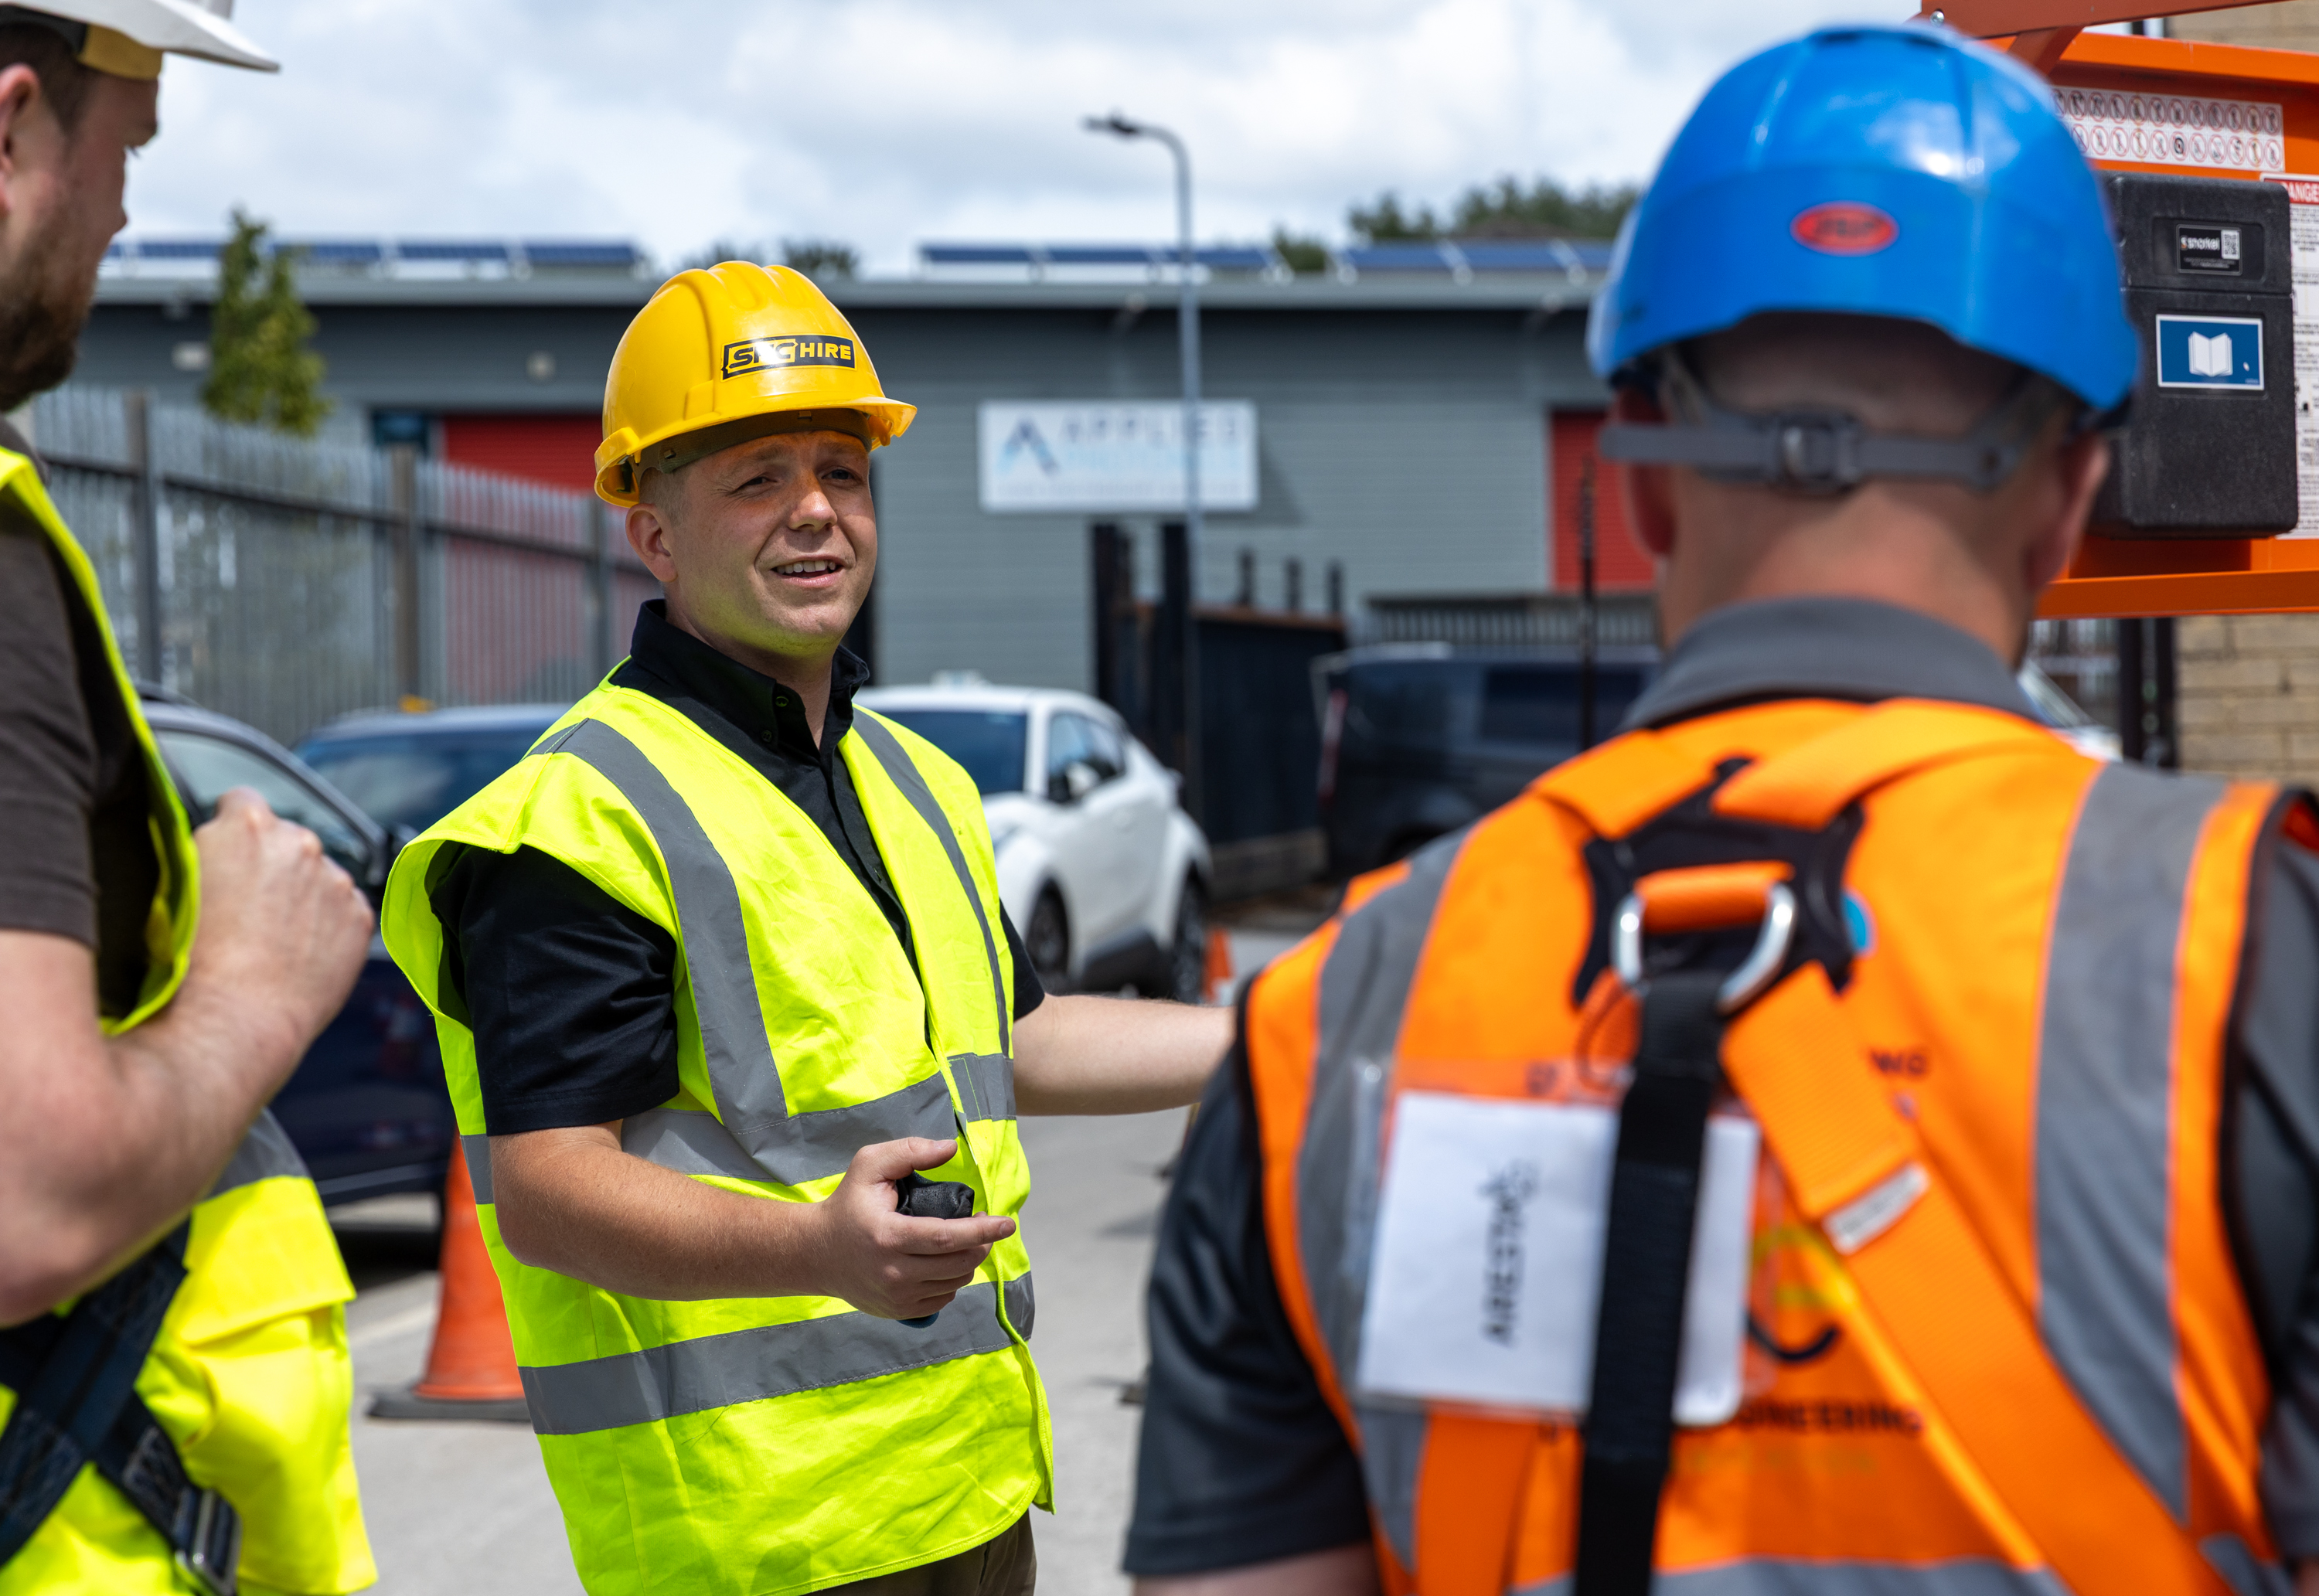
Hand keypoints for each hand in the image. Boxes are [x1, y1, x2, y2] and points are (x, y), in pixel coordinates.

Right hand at [184, 788, 372, 1085]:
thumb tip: (212, 847)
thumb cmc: (189, 961)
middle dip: (270, 862)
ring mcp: (335, 879)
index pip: (242, 802)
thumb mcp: (173, 887)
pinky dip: (328, 924)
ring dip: (302, 893)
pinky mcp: (359, 917)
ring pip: (318, 875)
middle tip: (249, 906)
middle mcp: (299, 842)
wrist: (234, 1017)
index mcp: (247, 825)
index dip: (231, 828)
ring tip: (274, 938)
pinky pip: (344, 909)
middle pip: (285, 838)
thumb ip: (204, 853)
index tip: (228, 853)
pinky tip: (300, 953)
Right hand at [803, 1137, 1015, 1319]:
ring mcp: (896, 1296)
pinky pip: (943, 1299)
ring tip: (964, 1241)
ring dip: (969, 1261)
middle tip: (984, 1226)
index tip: (1007, 1223)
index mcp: (888, 1236)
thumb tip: (950, 1149)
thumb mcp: (869, 1165)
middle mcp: (893, 1272)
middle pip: (957, 1264)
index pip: (946, 1237)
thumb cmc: (847, 1204)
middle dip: (981, 1244)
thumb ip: (909, 1152)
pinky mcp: (898, 1311)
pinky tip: (944, 1263)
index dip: (982, 1231)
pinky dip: (953, 1280)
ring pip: (954, 1283)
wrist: (815, 1252)